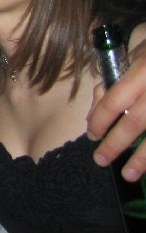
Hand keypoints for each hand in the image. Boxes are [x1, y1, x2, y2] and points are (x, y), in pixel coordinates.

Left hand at [88, 39, 145, 181]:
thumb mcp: (134, 58)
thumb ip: (113, 85)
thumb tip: (93, 116)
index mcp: (144, 71)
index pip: (114, 100)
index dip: (100, 121)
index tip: (92, 135)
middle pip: (136, 122)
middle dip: (115, 144)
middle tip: (100, 160)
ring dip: (143, 159)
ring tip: (129, 175)